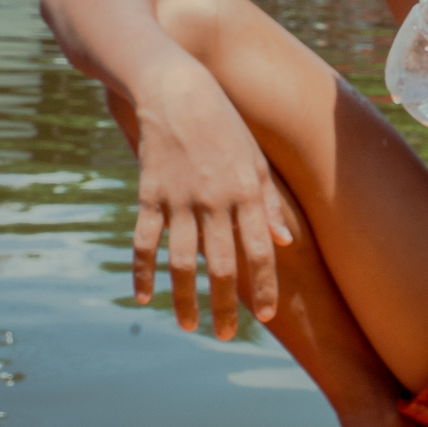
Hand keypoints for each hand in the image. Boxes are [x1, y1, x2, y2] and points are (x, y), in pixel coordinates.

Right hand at [122, 65, 291, 339]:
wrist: (176, 89)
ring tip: (189, 326)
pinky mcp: (149, 194)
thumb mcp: (255, 158)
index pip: (261, 251)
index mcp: (247, 192)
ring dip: (184, 299)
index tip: (268, 316)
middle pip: (223, 265)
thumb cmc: (224, 123)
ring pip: (182, 262)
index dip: (265, 285)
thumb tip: (285, 242)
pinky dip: (143, 272)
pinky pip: (144, 242)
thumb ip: (269, 202)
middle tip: (225, 336)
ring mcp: (179, 199)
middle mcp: (215, 200)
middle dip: (225, 305)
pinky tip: (145, 298)